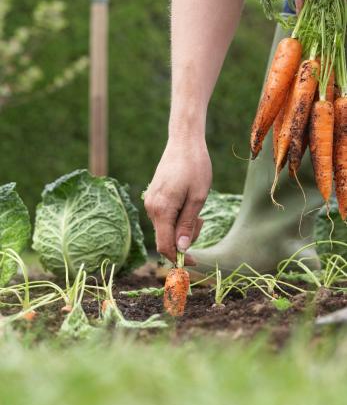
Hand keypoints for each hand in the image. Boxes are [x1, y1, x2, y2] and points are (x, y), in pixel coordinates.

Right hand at [144, 137, 211, 264]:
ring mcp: (150, 202)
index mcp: (161, 210)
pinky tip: (188, 203)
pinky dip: (177, 217)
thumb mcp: (198, 199)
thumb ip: (188, 225)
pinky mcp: (153, 197)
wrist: (184, 142)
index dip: (179, 258)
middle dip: (185, 237)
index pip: (165, 246)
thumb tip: (182, 249)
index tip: (195, 262)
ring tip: (197, 208)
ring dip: (183, 226)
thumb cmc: (195, 168)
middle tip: (202, 220)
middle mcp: (151, 208)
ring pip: (166, 228)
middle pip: (166, 238)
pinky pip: (164, 217)